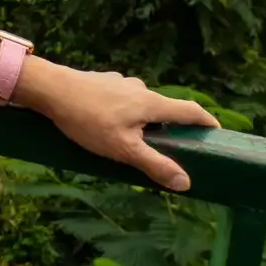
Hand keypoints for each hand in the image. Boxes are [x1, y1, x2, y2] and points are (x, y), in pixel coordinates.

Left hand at [21, 60, 220, 191]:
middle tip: (172, 148)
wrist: (48, 89)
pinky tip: (111, 126)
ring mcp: (119, 83)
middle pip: (165, 108)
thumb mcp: (123, 149)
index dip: (207, 122)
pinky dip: (125, 114)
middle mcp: (139, 88)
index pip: (190, 110)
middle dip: (172, 127)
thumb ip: (154, 165)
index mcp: (151, 103)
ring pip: (141, 104)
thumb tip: (185, 182)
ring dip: (145, 121)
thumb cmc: (87, 119)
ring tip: (137, 142)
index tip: (217, 134)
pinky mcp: (100, 83)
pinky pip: (122, 101)